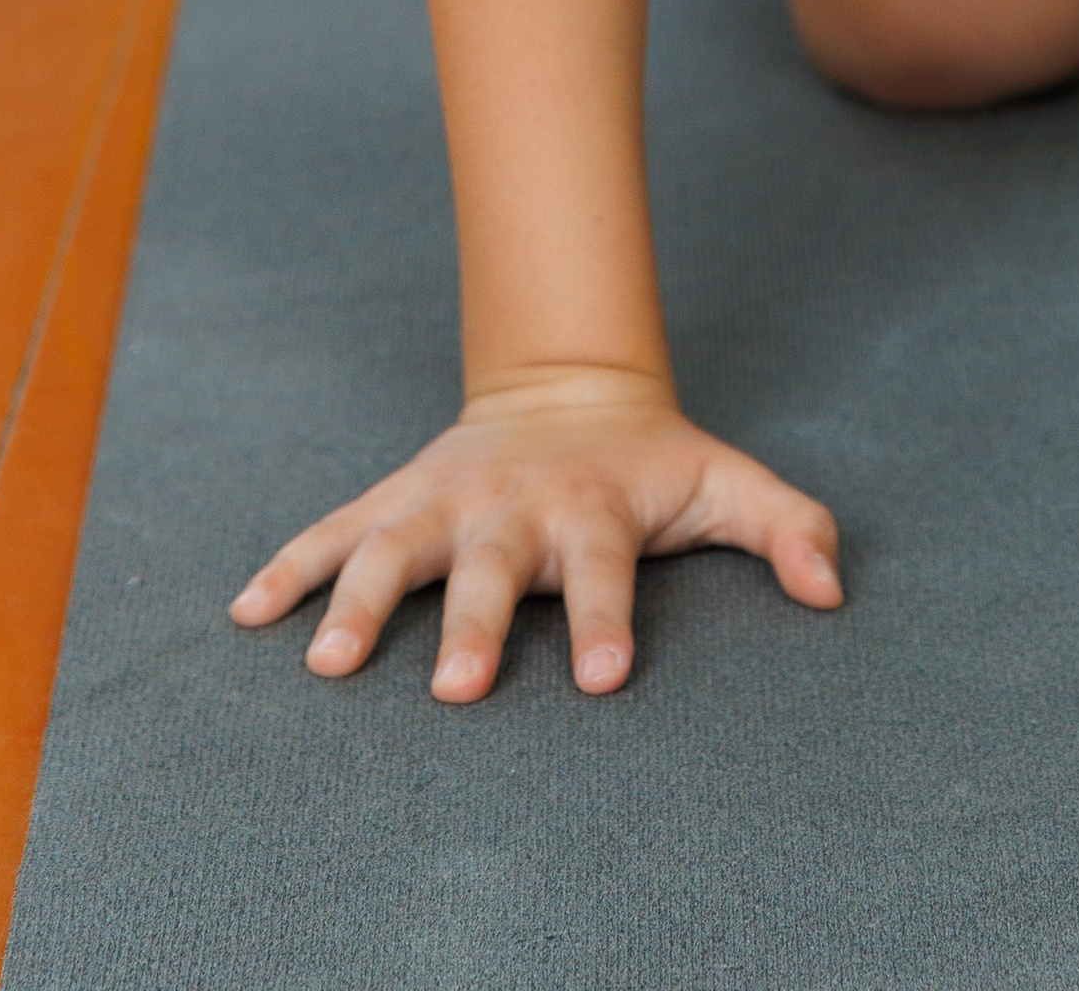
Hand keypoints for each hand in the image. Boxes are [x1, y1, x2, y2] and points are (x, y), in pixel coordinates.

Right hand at [229, 364, 841, 701]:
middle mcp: (515, 506)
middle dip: (472, 627)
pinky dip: (289, 567)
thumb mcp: (726, 483)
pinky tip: (245, 613)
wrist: (569, 388)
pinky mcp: (398, 500)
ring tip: (328, 664)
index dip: (608, 619)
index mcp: (594, 510)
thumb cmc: (652, 463)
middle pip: (491, 569)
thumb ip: (786, 527)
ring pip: (394, 549)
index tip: (604, 676)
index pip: (608, 569)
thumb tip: (833, 588)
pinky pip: (334, 532)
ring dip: (357, 601)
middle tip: (458, 691)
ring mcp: (448, 501)